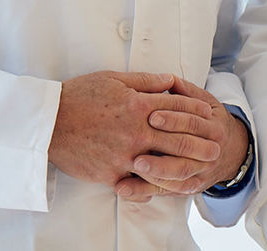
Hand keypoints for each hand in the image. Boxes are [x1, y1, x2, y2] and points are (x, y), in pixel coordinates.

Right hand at [48, 71, 215, 186]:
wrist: (49, 123)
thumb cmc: (79, 96)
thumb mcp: (113, 79)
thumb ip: (145, 81)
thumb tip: (169, 81)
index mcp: (138, 105)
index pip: (176, 108)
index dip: (196, 111)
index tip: (208, 115)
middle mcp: (136, 131)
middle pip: (177, 138)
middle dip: (200, 144)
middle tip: (217, 149)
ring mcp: (125, 155)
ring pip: (163, 164)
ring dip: (185, 168)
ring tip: (200, 172)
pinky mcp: (112, 173)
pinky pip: (138, 182)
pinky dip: (154, 185)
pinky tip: (167, 187)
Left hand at [115, 77, 250, 199]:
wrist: (233, 151)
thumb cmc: (210, 121)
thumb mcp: (206, 102)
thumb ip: (186, 92)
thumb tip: (168, 79)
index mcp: (213, 126)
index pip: (192, 122)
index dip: (172, 118)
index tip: (151, 115)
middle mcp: (211, 151)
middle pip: (186, 149)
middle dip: (162, 147)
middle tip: (138, 142)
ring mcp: (201, 172)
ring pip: (179, 174)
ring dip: (155, 172)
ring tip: (133, 167)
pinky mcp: (190, 187)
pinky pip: (168, 191)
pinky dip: (146, 191)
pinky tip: (125, 188)